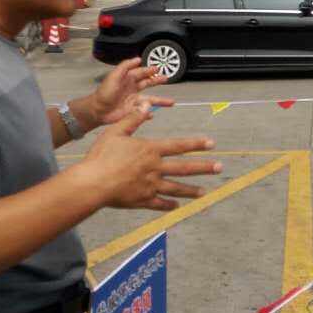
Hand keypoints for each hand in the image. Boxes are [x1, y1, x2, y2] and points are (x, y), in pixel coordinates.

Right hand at [84, 103, 220, 210]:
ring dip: (191, 190)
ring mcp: (150, 186)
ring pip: (176, 188)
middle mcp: (155, 168)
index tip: (211, 144)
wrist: (93, 183)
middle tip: (219, 168)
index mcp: (150, 150)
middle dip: (203, 167)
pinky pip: (159, 203)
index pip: (178, 145)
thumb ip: (132, 119)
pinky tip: (176, 206)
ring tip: (204, 192)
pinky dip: (169, 205)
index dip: (196, 143)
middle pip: (184, 168)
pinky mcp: (142, 200)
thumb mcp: (115, 131)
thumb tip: (146, 106)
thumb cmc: (102, 156)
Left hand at [87, 57, 172, 125]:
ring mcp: (134, 101)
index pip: (141, 73)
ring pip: (150, 100)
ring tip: (171, 102)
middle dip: (157, 81)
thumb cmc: (105, 92)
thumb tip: (138, 59)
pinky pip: (144, 112)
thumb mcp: (114, 76)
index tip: (157, 68)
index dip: (149, 70)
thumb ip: (125, 66)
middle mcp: (133, 89)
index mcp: (128, 79)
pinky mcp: (133, 111)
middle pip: (148, 84)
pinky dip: (149, 113)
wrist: (98, 110)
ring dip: (160, 100)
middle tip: (166, 78)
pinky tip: (154, 114)